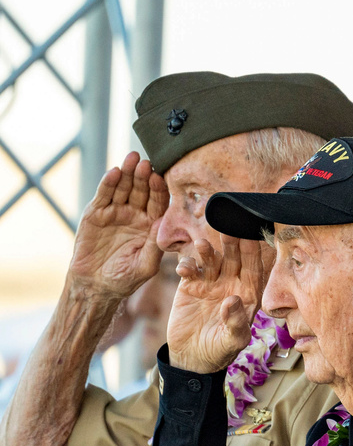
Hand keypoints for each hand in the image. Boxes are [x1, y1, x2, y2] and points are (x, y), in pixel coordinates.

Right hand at [68, 152, 168, 298]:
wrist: (95, 286)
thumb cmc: (125, 278)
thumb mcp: (145, 265)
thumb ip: (155, 246)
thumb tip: (164, 225)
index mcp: (151, 225)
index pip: (158, 203)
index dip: (158, 191)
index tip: (160, 178)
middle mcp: (135, 215)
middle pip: (141, 191)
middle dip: (143, 176)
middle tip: (146, 162)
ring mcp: (115, 212)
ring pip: (123, 188)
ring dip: (127, 173)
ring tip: (131, 159)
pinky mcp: (96, 214)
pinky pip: (104, 196)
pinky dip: (108, 184)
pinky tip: (114, 172)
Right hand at [166, 236, 262, 373]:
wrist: (192, 358)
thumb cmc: (220, 351)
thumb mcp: (232, 341)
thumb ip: (235, 322)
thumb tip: (232, 300)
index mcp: (248, 293)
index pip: (253, 268)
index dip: (252, 253)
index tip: (249, 237)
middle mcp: (231, 284)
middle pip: (233, 258)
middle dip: (232, 243)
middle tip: (228, 230)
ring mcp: (210, 283)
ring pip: (212, 260)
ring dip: (207, 252)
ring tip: (203, 246)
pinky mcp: (190, 286)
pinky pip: (190, 270)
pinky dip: (187, 265)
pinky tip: (184, 269)